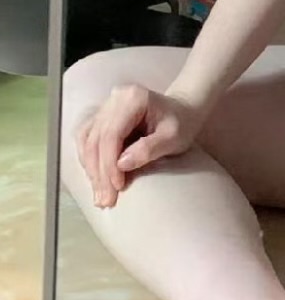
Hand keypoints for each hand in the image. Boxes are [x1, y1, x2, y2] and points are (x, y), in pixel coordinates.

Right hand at [76, 85, 205, 207]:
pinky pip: (87, 139)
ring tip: (100, 195)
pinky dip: (89, 161)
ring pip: (87, 140)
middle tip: (105, 200)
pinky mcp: (102, 116)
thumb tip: (121, 165)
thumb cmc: (182, 124)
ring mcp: (106, 106)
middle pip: (96, 139)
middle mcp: (115, 98)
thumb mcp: (174, 137)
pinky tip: (96, 179)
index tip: (117, 187)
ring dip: (91, 170)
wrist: (182, 112)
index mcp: (133, 98)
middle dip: (99, 173)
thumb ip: (149, 149)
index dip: (110, 163)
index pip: (111, 134)